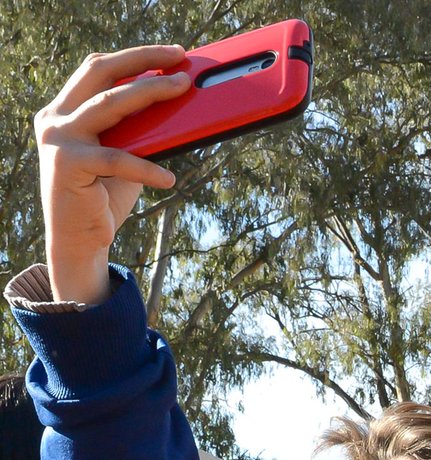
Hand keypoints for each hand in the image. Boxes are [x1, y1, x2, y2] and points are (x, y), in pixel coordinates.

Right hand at [34, 45, 189, 304]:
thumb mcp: (123, 156)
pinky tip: (168, 179)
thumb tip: (179, 107)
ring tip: (182, 90)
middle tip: (180, 60)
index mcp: (65, 110)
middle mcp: (55, 118)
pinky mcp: (67, 166)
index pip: (100, 69)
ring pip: (110, 104)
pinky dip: (146, 169)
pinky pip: (117, 160)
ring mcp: (58, 139)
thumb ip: (137, 131)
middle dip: (143, 60)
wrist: (80, 242)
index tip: (171, 54)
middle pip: (101, 72)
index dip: (135, 57)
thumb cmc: (104, 198)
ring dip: (150, 93)